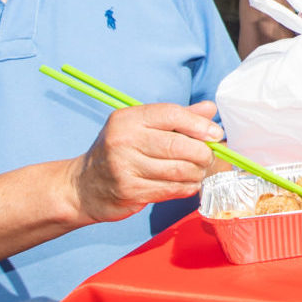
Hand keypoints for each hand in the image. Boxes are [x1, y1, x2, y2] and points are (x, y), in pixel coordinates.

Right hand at [68, 101, 224, 222]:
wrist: (84, 186)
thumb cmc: (120, 151)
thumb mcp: (141, 127)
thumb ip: (177, 118)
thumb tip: (210, 109)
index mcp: (128, 119)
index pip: (171, 114)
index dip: (199, 124)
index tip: (216, 134)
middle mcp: (124, 141)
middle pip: (177, 145)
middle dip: (202, 152)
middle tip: (209, 157)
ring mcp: (125, 167)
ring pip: (177, 170)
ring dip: (197, 172)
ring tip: (199, 171)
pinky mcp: (130, 192)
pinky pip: (170, 189)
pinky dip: (187, 187)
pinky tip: (189, 184)